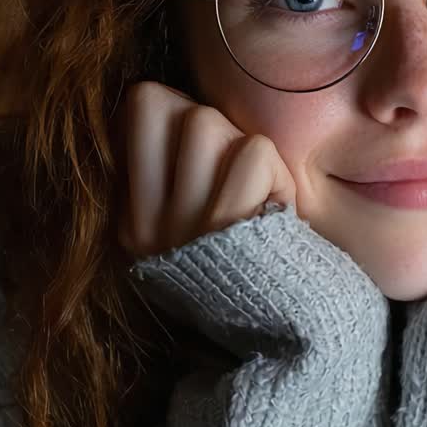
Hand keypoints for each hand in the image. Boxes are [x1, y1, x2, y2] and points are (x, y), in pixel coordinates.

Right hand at [116, 81, 295, 256]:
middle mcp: (147, 224)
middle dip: (223, 130)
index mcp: (135, 217)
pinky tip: (275, 206)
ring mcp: (182, 226)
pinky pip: (251, 151)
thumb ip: (180, 164)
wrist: (291, 329)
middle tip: (238, 178)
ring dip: (246, 149)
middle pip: (184, 112)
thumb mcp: (197, 221)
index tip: (206, 154)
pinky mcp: (225, 228)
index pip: (143, 103)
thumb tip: (170, 97)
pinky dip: (275, 171)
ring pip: (208, 124)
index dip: (184, 108)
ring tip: (256, 193)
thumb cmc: (254, 259)